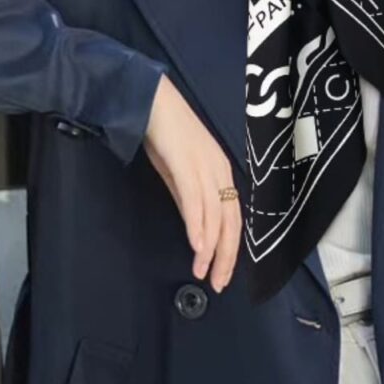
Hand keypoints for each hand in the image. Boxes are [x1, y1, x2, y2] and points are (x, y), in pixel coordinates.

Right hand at [143, 74, 242, 292]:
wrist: (150, 100)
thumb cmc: (164, 133)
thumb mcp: (179, 172)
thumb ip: (189, 198)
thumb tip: (196, 229)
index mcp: (221, 171)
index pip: (232, 217)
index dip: (230, 248)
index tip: (222, 274)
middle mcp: (219, 169)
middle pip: (230, 220)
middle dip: (226, 255)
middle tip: (217, 283)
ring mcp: (205, 165)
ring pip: (215, 213)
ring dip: (210, 247)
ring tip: (203, 272)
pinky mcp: (187, 161)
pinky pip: (196, 198)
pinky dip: (198, 224)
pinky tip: (197, 245)